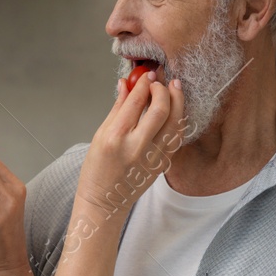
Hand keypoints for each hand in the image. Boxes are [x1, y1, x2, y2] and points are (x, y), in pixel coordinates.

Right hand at [75, 72, 184, 217]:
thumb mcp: (100, 135)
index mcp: (116, 138)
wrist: (104, 201)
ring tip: (175, 87)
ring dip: (178, 102)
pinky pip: (176, 137)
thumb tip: (125, 85)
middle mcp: (137, 147)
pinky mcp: (162, 164)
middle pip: (161, 110)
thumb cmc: (97, 170)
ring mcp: (153, 157)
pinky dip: (178, 120)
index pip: (136, 102)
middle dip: (164, 89)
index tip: (147, 74)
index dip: (144, 84)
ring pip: (175, 123)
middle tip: (162, 80)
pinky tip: (175, 109)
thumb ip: (117, 108)